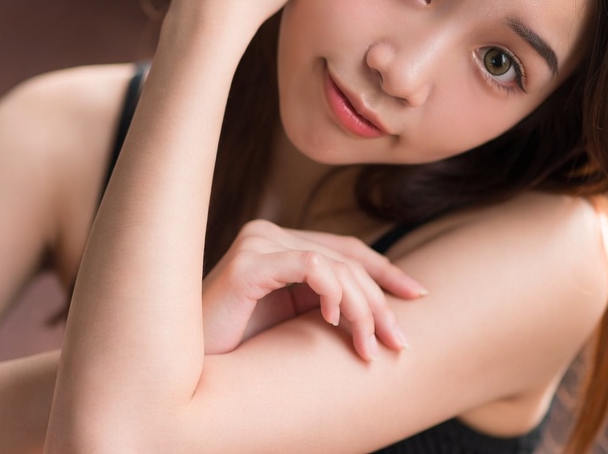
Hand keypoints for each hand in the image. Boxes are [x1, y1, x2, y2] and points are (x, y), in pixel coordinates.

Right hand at [202, 219, 426, 361]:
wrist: (189, 372)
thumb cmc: (239, 352)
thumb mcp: (294, 322)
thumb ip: (326, 304)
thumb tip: (384, 314)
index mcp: (282, 245)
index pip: (346, 250)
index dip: (386, 271)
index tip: (418, 296)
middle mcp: (270, 235)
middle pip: (345, 260)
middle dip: (378, 303)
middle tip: (398, 343)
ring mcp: (257, 243)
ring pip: (334, 265)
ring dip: (360, 308)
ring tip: (369, 348)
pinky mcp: (247, 263)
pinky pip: (308, 265)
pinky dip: (330, 290)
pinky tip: (333, 320)